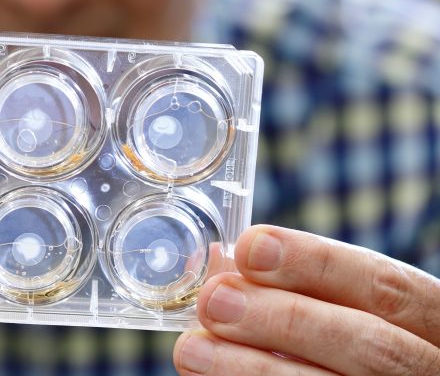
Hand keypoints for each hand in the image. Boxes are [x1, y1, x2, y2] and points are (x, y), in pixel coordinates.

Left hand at [173, 225, 439, 374]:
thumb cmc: (362, 345)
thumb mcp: (355, 311)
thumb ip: (304, 288)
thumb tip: (224, 264)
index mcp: (434, 325)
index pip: (386, 286)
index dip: (317, 263)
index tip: (251, 246)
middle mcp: (432, 370)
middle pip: (369, 345)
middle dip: (283, 318)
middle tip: (213, 301)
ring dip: (253, 369)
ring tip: (193, 349)